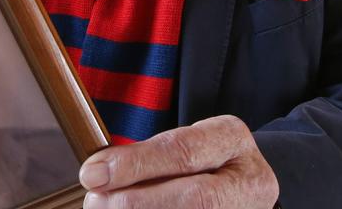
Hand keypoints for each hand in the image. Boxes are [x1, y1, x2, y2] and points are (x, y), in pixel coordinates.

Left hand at [79, 115, 278, 208]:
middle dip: (137, 202)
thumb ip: (148, 156)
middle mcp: (248, 179)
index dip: (136, 165)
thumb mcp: (184, 144)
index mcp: (231, 138)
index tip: (93, 173)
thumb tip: (98, 173)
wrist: (239, 187)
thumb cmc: (201, 163)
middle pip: (195, 197)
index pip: (183, 151)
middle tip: (96, 203)